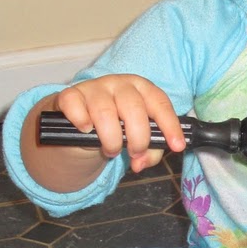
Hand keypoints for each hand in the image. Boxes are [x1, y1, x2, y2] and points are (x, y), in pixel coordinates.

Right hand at [51, 75, 185, 173]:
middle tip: (134, 153)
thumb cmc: (115, 127)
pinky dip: (82, 123)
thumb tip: (139, 164)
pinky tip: (86, 130)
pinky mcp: (70, 95)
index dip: (170, 124)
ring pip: (104, 112)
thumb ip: (148, 151)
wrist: (78, 122)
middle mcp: (118, 83)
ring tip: (110, 150)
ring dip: (110, 139)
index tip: (176, 146)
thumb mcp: (136, 138)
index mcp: (140, 88)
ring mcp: (93, 87)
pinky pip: (75, 107)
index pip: (159, 102)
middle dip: (138, 137)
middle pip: (133, 108)